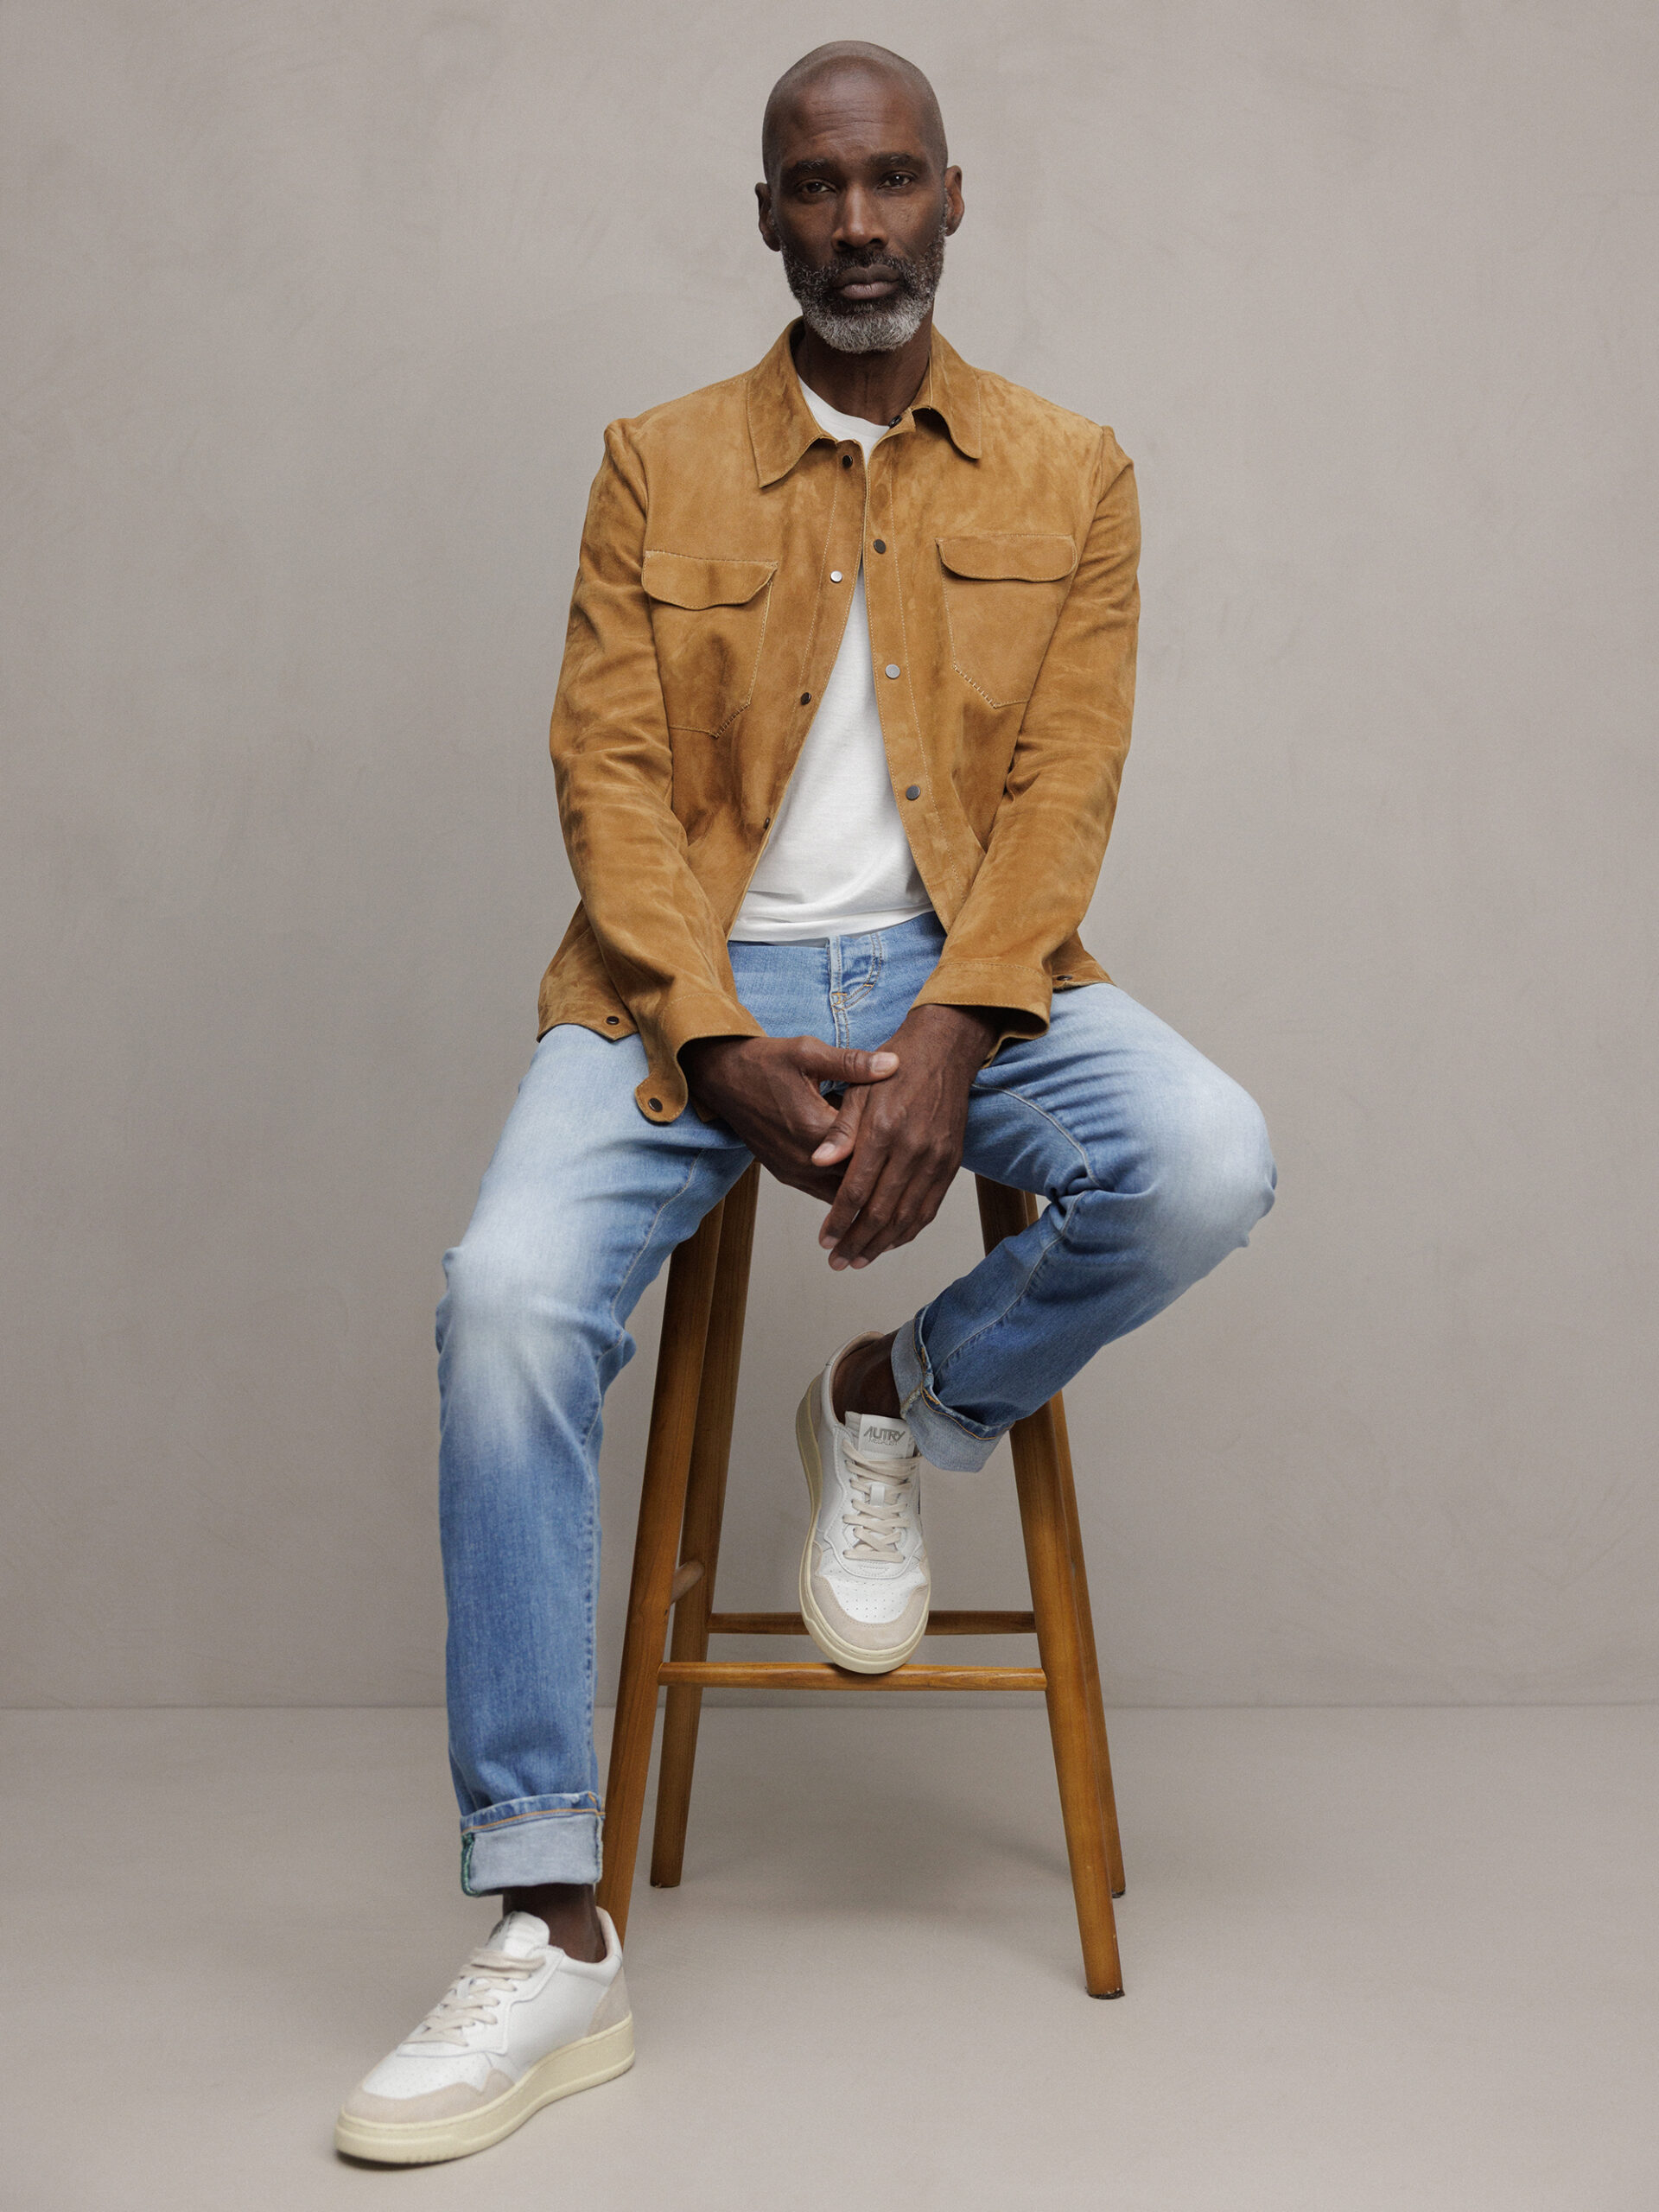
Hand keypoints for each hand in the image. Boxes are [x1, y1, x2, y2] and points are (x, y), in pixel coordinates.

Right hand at [681, 1033, 898, 1200]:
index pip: (866, 1154)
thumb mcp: (808, 1053)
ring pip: (839, 1196)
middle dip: (885, 1182)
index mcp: (814, 1128)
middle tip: (919, 1180)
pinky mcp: (784, 1173)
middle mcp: (803, 1159)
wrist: (722, 1078)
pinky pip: (822, 1192)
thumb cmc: (764, 1062)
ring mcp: (791, 1170)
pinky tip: (866, 1186)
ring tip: (898, 1191)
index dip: (896, 1156)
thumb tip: (893, 1064)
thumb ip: (853, 1063)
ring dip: (864, 1194)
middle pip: (856, 1183)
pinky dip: (844, 1192)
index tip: (923, 1153)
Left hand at [812, 1004, 999, 1268]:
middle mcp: (913, 1149)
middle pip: (881, 1212)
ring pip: (908, 1216)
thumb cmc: (893, 1070)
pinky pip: (930, 1207)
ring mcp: (936, 1158)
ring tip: (860, 1260)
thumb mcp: (857, 1091)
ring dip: (882, 1244)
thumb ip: (839, 1131)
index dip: (838, 1220)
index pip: (856, 1190)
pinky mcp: (951, 1162)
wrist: (943, 1052)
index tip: (823, 1240)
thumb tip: (817, 1162)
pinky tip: (891, 1242)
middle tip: (837, 1261)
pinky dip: (909, 1230)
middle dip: (856, 1242)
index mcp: (884, 1131)